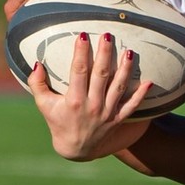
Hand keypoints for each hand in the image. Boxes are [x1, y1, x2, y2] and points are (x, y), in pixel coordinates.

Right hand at [27, 31, 153, 160]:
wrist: (76, 150)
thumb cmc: (59, 123)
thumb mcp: (44, 105)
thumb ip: (37, 84)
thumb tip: (36, 63)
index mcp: (74, 100)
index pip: (78, 70)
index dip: (80, 52)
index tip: (83, 35)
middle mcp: (93, 105)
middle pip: (101, 74)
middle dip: (105, 53)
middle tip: (108, 35)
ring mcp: (107, 112)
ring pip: (119, 86)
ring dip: (125, 68)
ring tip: (129, 51)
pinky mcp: (118, 119)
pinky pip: (132, 106)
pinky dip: (141, 95)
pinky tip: (148, 81)